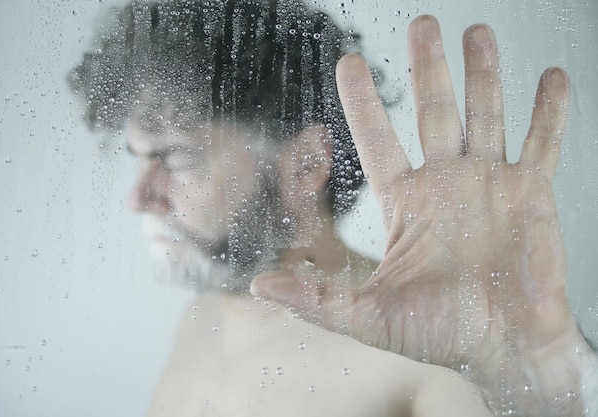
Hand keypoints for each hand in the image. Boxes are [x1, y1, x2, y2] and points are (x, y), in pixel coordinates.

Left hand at [252, 15, 596, 416]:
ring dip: (483, 74)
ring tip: (476, 33)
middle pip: (434, 112)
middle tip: (423, 25)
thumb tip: (258, 285)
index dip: (363, 103)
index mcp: (405, 203)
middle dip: (428, 69)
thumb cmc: (441, 335)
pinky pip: (542, 143)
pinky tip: (552, 78)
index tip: (349, 63)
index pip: (378, 140)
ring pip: (485, 114)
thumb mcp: (369, 316)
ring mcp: (489, 183)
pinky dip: (548, 112)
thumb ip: (317, 298)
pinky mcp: (532, 193)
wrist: (505, 349)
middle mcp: (445, 184)